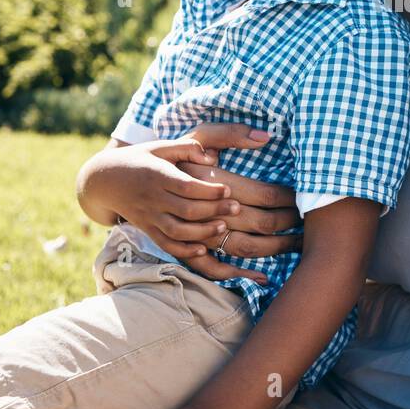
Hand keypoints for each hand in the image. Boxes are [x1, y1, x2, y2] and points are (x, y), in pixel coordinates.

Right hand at [77, 122, 294, 283]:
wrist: (102, 180)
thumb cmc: (139, 158)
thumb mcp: (159, 146)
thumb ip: (186, 148)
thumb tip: (212, 157)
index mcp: (157, 175)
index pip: (186, 186)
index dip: (209, 190)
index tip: (228, 189)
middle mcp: (152, 198)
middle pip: (186, 210)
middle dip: (213, 210)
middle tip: (236, 208)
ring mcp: (149, 216)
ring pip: (177, 231)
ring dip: (202, 232)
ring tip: (223, 227)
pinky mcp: (146, 229)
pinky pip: (165, 244)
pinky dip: (183, 249)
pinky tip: (202, 249)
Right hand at [171, 123, 301, 278]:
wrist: (109, 179)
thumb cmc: (156, 152)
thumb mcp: (190, 135)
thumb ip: (227, 135)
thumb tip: (265, 137)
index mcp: (182, 175)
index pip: (236, 192)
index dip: (267, 197)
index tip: (290, 197)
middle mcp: (174, 205)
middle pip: (233, 221)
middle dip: (273, 223)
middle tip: (300, 220)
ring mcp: (169, 228)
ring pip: (219, 245)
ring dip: (253, 247)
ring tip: (285, 245)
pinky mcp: (168, 244)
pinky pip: (198, 264)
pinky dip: (224, 271)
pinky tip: (251, 274)